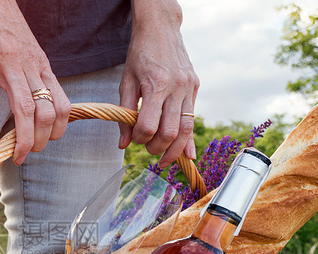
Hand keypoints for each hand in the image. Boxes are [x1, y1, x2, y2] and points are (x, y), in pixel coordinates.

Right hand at [0, 0, 71, 164]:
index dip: (58, 130)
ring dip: (22, 139)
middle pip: (46, 112)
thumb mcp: (26, 50)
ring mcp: (9, 60)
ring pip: (25, 108)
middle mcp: (31, 65)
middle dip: (40, 141)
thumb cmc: (2, 24)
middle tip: (27, 154)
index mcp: (42, 66)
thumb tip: (34, 104)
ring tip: (14, 155)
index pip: (64, 106)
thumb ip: (31, 75)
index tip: (45, 141)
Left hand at [119, 1, 198, 167]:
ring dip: (175, 150)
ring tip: (164, 160)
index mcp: (156, 84)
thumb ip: (124, 114)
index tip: (133, 139)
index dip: (139, 138)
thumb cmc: (139, 54)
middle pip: (170, 132)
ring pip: (185, 129)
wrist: (161, 29)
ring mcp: (188, 88)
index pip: (149, 125)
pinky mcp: (195, 88)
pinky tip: (187, 154)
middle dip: (157, 147)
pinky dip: (188, 138)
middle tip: (147, 150)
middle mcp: (176, 87)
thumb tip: (123, 144)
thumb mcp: (126, 82)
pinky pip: (193, 118)